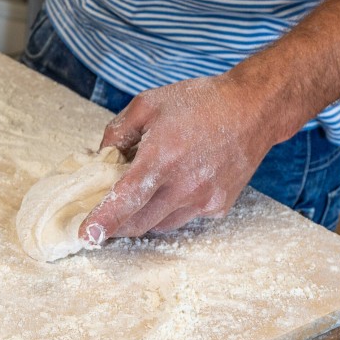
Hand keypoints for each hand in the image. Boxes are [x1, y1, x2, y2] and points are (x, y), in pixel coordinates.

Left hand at [79, 74, 279, 244]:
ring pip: (160, 224)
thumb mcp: (147, 104)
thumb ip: (118, 132)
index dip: (103, 221)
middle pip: (138, 222)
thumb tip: (101, 158)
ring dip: (142, 217)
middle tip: (104, 216)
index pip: (125, 200)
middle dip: (116, 224)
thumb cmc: (199, 102)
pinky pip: (184, 217)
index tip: (86, 236)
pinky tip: (173, 186)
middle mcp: (184, 185)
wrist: (252, 109)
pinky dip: (169, 209)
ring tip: (140, 194)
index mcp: (161, 159)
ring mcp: (204, 199)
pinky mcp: (219, 206)